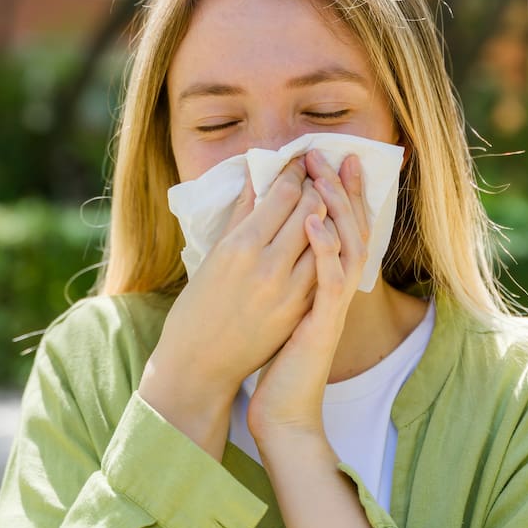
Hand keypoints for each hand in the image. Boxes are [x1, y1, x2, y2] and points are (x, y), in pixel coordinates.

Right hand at [138, 156, 325, 453]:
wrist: (200, 364)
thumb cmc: (197, 306)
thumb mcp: (214, 254)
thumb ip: (240, 214)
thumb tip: (257, 177)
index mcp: (240, 246)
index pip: (284, 194)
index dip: (296, 173)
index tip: (299, 162)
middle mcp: (268, 265)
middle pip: (310, 210)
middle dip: (317, 186)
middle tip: (318, 174)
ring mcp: (289, 290)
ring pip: (326, 237)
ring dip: (329, 214)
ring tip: (324, 201)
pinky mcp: (301, 310)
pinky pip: (326, 267)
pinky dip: (329, 246)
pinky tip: (327, 235)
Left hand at [248, 151, 368, 444]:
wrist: (282, 412)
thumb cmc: (276, 360)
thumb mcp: (281, 306)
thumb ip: (285, 269)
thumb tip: (273, 233)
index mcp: (326, 282)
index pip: (342, 227)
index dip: (341, 192)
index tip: (332, 158)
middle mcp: (336, 289)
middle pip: (351, 228)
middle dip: (341, 188)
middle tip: (331, 154)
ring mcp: (331, 305)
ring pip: (347, 247)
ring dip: (336, 208)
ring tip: (324, 176)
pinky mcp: (322, 323)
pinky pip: (329, 280)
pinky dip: (324, 248)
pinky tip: (313, 222)